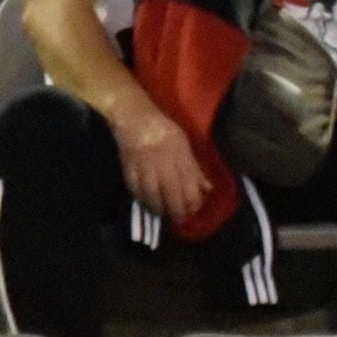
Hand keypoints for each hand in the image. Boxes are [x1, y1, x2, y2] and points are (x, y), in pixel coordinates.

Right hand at [106, 92, 209, 222]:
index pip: (189, 182)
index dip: (193, 200)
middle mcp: (163, 162)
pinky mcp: (128, 169)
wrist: (135, 118)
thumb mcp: (184, 144)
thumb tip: (207, 188)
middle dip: (177, 209)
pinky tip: (148, 205)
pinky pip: (135, 189)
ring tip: (164, 215)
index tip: (195, 209)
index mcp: (179, 154)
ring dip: (160, 208)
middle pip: (171, 192)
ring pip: (153, 194)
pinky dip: (142, 200)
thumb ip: (194, 168)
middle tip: (181, 218)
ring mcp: (144, 166)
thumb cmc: (164, 129)